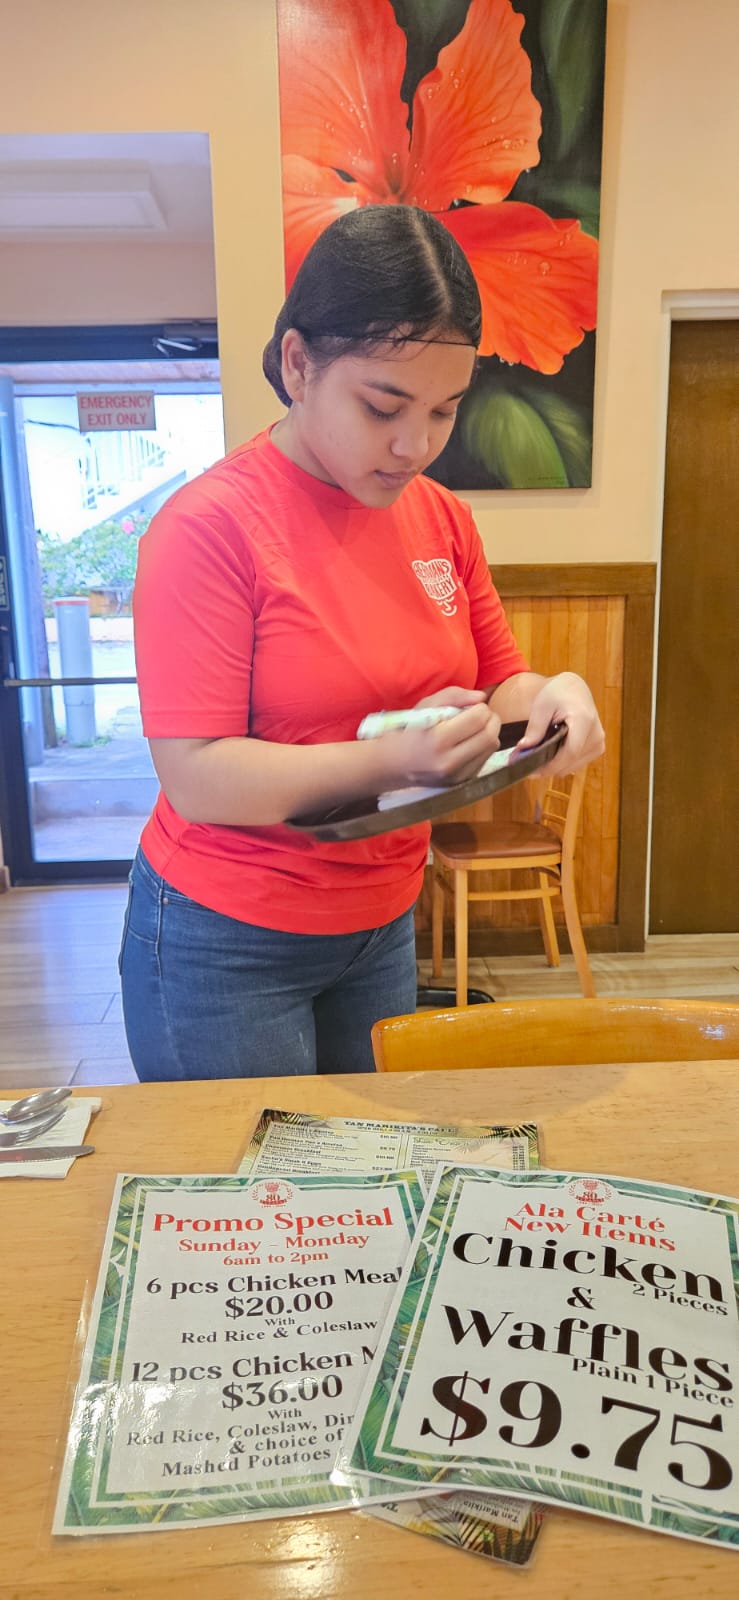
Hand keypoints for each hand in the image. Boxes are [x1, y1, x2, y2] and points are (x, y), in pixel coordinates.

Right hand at [383, 685, 502, 786]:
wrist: (393, 765)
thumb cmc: (408, 730)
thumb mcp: (425, 706)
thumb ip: (453, 696)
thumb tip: (482, 697)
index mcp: (438, 739)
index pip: (478, 719)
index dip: (481, 708)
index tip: (474, 706)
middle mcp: (449, 761)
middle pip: (490, 735)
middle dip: (491, 719)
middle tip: (482, 713)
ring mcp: (456, 776)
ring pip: (492, 748)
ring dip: (490, 732)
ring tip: (476, 727)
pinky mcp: (461, 783)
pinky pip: (485, 759)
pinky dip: (483, 747)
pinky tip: (470, 742)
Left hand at [516, 672, 604, 775]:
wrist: (573, 689)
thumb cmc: (557, 693)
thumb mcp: (541, 706)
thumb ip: (535, 728)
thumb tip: (524, 748)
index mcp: (584, 720)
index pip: (570, 753)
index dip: (551, 765)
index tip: (532, 770)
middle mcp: (596, 733)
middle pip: (571, 762)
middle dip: (549, 768)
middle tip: (528, 767)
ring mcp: (598, 742)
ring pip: (574, 766)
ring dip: (556, 766)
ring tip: (538, 759)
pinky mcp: (597, 747)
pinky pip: (577, 763)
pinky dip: (563, 763)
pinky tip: (551, 755)